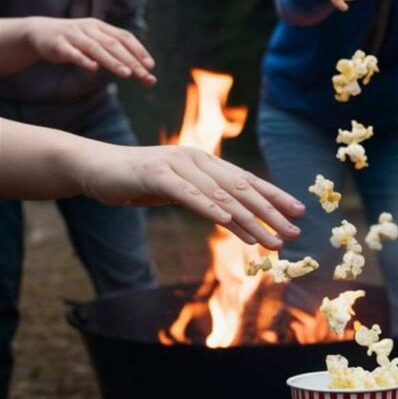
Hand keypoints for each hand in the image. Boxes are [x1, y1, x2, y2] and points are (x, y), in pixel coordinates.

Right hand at [25, 16, 156, 85]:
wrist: (39, 33)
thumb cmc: (74, 42)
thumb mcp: (95, 44)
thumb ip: (114, 55)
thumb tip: (140, 71)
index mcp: (101, 27)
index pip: (124, 37)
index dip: (138, 51)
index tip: (150, 66)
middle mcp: (90, 29)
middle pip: (114, 45)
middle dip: (131, 61)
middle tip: (145, 76)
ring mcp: (74, 36)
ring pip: (96, 49)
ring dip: (113, 62)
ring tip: (127, 74)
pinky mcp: (58, 45)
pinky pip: (72, 53)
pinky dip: (84, 60)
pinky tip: (94, 68)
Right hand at [79, 143, 304, 249]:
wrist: (97, 167)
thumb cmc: (139, 181)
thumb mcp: (178, 190)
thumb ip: (204, 198)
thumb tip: (234, 215)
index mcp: (205, 162)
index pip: (247, 180)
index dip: (275, 196)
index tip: (299, 212)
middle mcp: (197, 159)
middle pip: (241, 188)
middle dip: (271, 212)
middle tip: (295, 231)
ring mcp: (177, 165)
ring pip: (221, 195)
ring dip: (249, 220)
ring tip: (270, 239)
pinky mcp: (157, 175)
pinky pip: (189, 195)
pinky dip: (211, 208)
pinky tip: (229, 222)